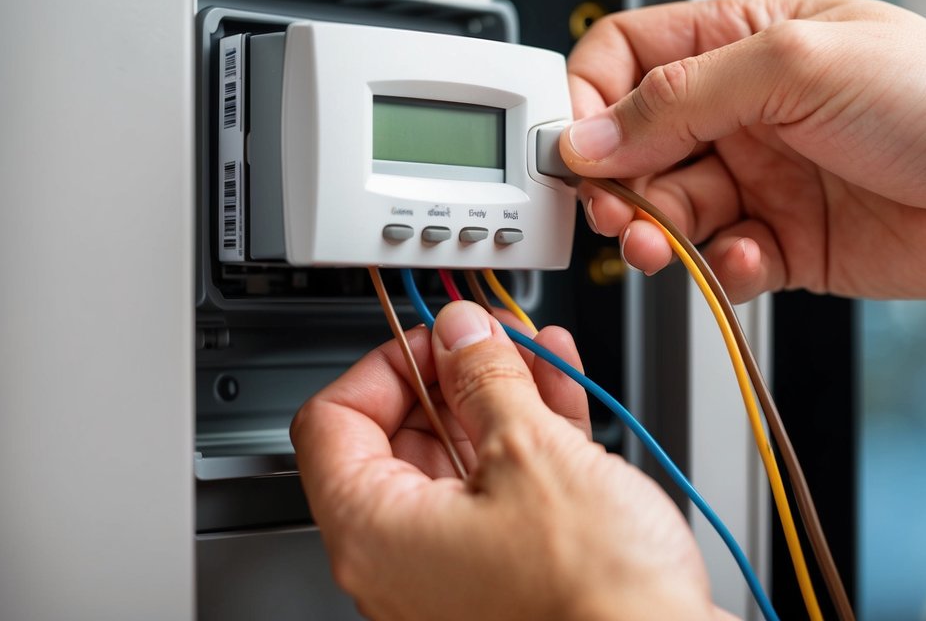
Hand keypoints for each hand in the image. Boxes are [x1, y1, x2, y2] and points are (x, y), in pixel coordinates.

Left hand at [291, 301, 726, 620]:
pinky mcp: (509, 571)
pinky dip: (527, 434)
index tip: (433, 337)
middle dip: (454, 375)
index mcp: (376, 535)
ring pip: (461, 458)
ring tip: (536, 352)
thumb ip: (486, 378)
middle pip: (402, 437)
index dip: (384, 364)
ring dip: (499, 395)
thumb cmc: (590, 593)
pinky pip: (502, 488)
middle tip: (490, 339)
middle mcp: (404, 561)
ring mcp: (457, 570)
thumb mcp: (531, 451)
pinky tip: (558, 388)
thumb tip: (461, 334)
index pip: (333, 422)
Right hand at [559, 0, 925, 317]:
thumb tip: (593, 134)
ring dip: (656, 232)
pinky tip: (751, 256)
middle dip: (617, 182)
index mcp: (738, 44)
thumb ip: (683, 97)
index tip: (577, 146)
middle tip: (619, 210)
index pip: (625, 59)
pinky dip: (718, 267)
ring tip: (664, 246)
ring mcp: (762, 179)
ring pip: (668, 210)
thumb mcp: (796, 65)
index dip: (589, 100)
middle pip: (634, 145)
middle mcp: (742, 112)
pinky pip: (718, 260)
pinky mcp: (785, 243)